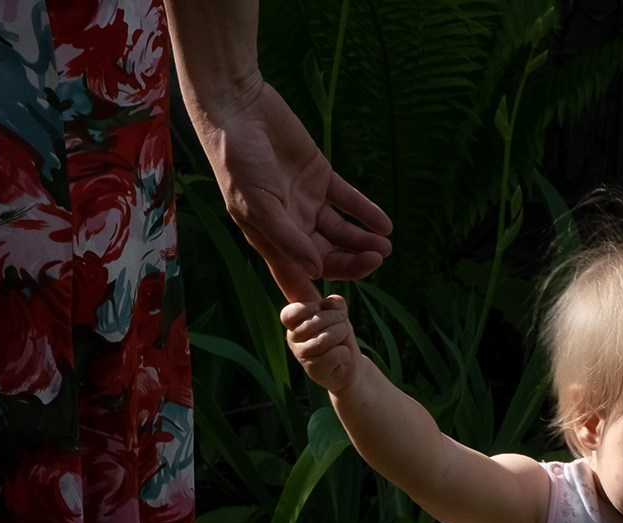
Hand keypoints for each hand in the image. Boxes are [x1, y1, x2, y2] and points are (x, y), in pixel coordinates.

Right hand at [196, 80, 391, 302]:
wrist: (240, 112)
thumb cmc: (237, 162)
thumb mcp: (258, 205)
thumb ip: (287, 237)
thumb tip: (315, 270)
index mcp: (270, 238)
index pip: (297, 274)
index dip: (316, 293)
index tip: (336, 310)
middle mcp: (290, 224)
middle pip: (326, 254)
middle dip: (351, 262)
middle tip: (376, 261)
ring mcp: (307, 201)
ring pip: (341, 230)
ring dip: (362, 241)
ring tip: (385, 247)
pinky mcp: (320, 177)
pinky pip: (349, 200)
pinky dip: (366, 213)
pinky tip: (384, 225)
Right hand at [280, 293, 360, 391]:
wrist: (348, 362)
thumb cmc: (339, 335)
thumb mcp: (338, 314)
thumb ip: (334, 304)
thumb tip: (328, 303)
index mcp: (294, 323)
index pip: (288, 314)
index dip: (307, 308)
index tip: (319, 308)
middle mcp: (293, 339)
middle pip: (314, 321)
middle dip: (336, 318)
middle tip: (342, 325)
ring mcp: (301, 355)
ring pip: (323, 339)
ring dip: (340, 334)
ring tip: (342, 338)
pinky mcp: (313, 370)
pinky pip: (333, 355)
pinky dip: (344, 353)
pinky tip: (342, 355)